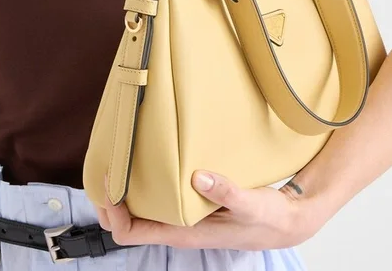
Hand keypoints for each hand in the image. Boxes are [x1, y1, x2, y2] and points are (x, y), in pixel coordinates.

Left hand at [96, 170, 321, 250]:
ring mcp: (182, 215)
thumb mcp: (251, 204)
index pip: (131, 233)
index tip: (108, 185)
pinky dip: (146, 180)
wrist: (286, 220)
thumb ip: (227, 192)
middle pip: (127, 220)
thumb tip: (198, 177)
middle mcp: (177, 226)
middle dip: (110, 198)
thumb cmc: (268, 219)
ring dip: (126, 188)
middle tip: (105, 165)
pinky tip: (150, 158)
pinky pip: (158, 194)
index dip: (113, 213)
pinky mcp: (192, 201)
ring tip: (120, 157)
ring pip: (140, 207)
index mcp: (183, 232)